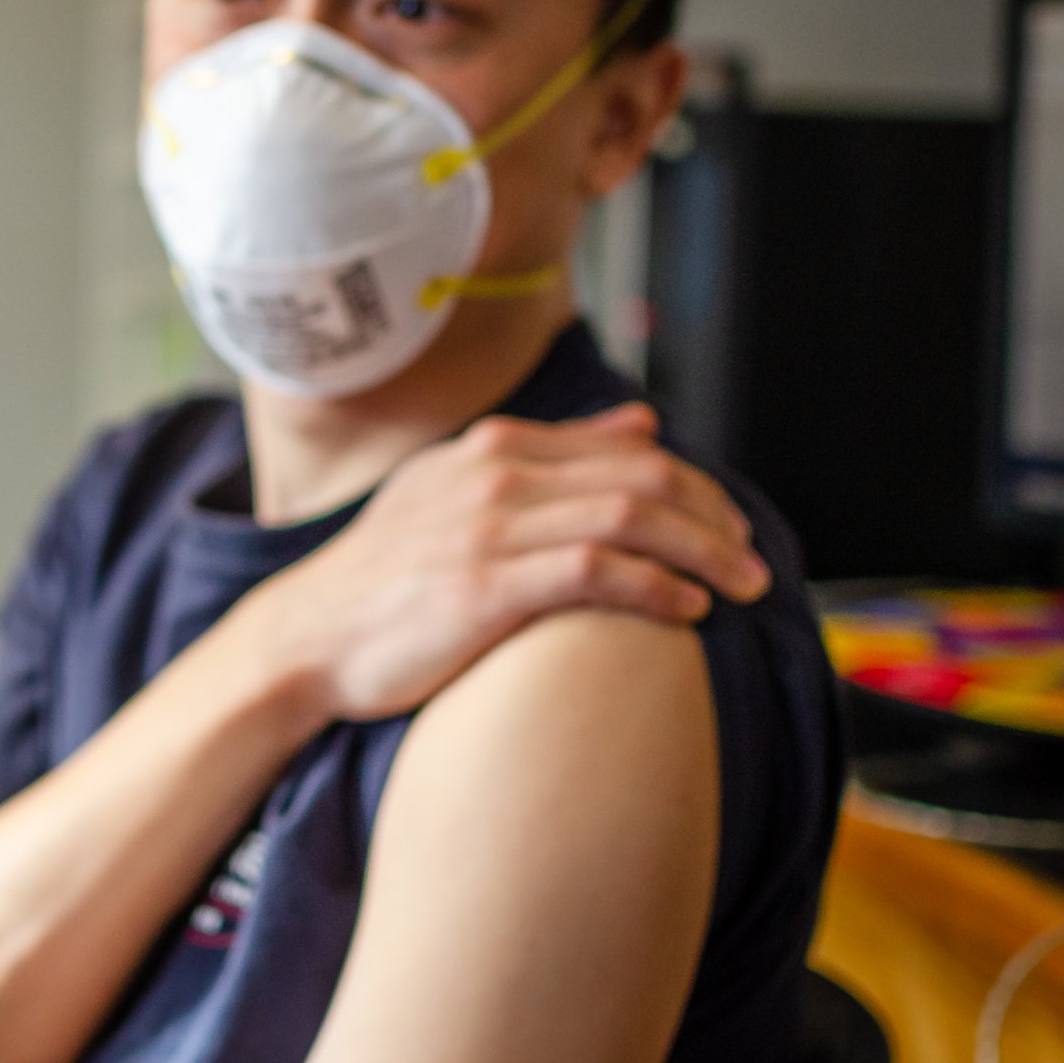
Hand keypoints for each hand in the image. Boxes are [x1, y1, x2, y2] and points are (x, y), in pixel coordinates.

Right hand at [250, 402, 768, 721]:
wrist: (309, 636)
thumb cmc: (388, 578)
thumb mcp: (459, 494)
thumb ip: (551, 459)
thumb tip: (644, 425)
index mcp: (491, 449)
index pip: (626, 449)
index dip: (696, 486)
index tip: (730, 528)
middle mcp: (493, 475)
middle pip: (642, 477)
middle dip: (714, 518)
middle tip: (754, 563)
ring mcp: (487, 528)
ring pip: (631, 517)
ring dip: (704, 553)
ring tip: (743, 589)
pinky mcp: (484, 585)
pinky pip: (595, 571)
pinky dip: (656, 588)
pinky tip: (688, 612)